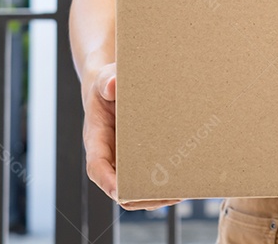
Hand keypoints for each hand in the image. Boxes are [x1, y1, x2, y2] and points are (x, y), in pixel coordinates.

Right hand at [82, 62, 181, 210]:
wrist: (111, 87)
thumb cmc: (106, 86)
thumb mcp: (104, 80)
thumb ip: (106, 82)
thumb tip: (113, 85)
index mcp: (96, 140)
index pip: (97, 168)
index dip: (108, 182)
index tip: (121, 192)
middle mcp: (108, 156)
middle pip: (117, 189)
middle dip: (140, 196)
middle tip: (168, 194)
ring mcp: (122, 161)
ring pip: (133, 190)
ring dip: (154, 197)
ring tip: (181, 192)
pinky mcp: (137, 159)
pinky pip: (145, 179)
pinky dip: (160, 186)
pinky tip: (182, 183)